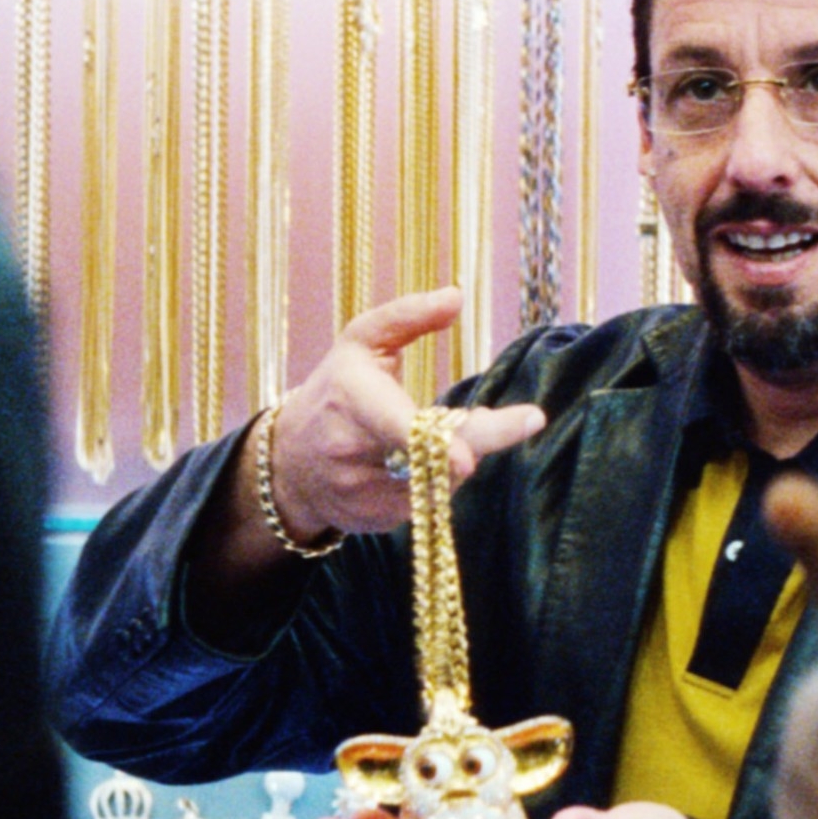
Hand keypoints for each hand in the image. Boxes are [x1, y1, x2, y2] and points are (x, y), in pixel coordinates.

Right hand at [265, 287, 546, 539]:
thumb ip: (407, 316)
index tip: (488, 447)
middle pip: (433, 459)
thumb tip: (456, 296)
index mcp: (351, 400)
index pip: (403, 425)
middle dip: (481, 440)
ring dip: (457, 457)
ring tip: (443, 432)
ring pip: (438, 483)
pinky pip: (427, 504)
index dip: (448, 439)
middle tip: (530, 419)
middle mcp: (352, 452)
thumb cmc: (335, 390)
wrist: (287, 461)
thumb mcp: (360, 342)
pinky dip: (438, 481)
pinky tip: (422, 462)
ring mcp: (361, 494)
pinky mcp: (374, 522)